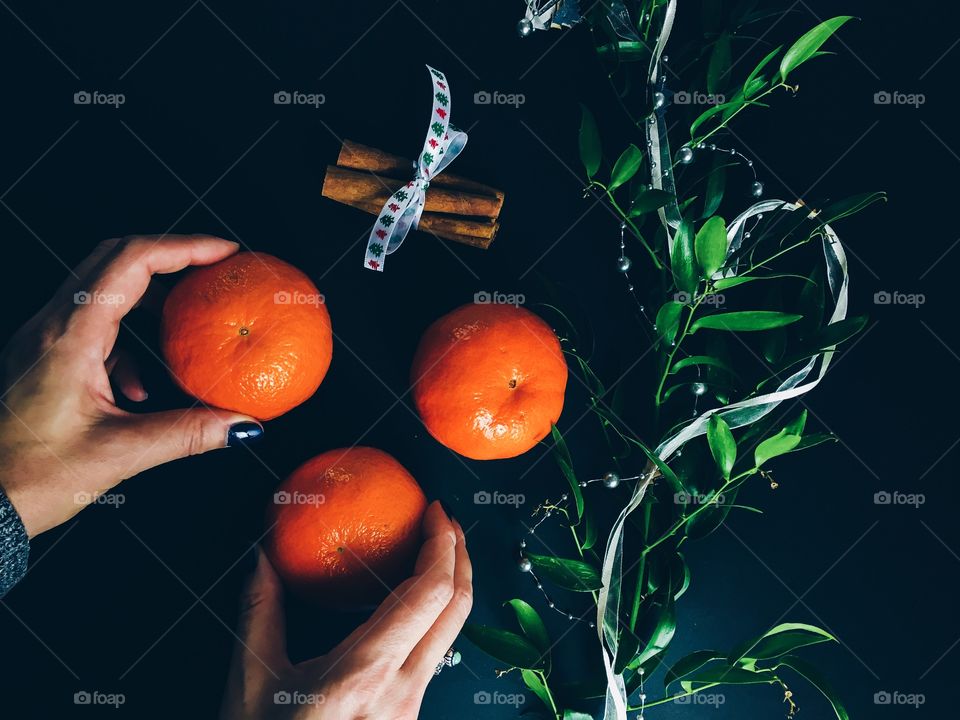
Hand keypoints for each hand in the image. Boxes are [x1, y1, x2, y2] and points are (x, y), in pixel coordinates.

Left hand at [0, 235, 263, 537]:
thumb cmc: (29, 478)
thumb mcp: (119, 454)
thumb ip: (188, 433)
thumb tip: (243, 426)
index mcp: (69, 336)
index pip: (131, 261)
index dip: (184, 248)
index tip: (226, 252)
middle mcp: (51, 326)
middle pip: (114, 259)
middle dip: (170, 260)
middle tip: (213, 271)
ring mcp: (42, 340)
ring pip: (102, 290)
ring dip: (150, 300)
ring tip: (188, 327)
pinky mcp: (42, 359)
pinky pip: (92, 328)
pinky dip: (128, 342)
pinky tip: (141, 390)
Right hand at [221, 501, 472, 719]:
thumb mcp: (251, 680)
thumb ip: (260, 609)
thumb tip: (264, 555)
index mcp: (366, 672)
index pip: (429, 594)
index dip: (442, 544)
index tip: (433, 510)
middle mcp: (402, 690)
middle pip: (458, 609)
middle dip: (461, 554)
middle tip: (442, 519)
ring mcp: (411, 709)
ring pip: (452, 634)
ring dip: (451, 586)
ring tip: (432, 551)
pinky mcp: (408, 718)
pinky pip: (435, 657)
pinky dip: (434, 617)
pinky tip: (410, 604)